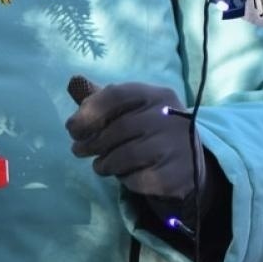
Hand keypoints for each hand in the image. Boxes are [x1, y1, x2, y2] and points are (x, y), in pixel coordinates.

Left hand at [64, 80, 205, 201]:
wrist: (190, 160)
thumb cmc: (150, 130)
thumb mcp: (131, 109)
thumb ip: (103, 99)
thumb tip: (73, 81)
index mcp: (156, 95)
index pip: (116, 94)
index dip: (89, 111)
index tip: (73, 128)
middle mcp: (169, 116)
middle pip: (119, 128)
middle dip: (92, 142)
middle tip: (78, 150)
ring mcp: (176, 145)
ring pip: (126, 156)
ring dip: (104, 164)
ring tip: (100, 165)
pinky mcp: (176, 173)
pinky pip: (139, 179)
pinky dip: (126, 179)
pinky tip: (125, 175)